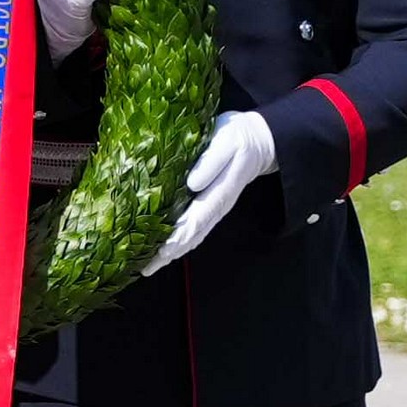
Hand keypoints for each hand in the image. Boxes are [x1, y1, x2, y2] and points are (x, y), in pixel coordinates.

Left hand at [143, 108, 278, 275]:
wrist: (261, 141)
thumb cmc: (241, 138)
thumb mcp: (227, 141)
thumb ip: (211, 161)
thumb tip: (191, 183)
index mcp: (219, 194)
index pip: (195, 223)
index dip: (176, 239)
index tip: (159, 252)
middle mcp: (216, 207)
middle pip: (191, 237)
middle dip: (168, 254)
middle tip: (145, 268)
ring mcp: (213, 208)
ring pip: (191, 236)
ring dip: (171, 252)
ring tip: (149, 263)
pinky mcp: (209, 204)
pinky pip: (193, 228)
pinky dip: (178, 241)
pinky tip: (163, 246)